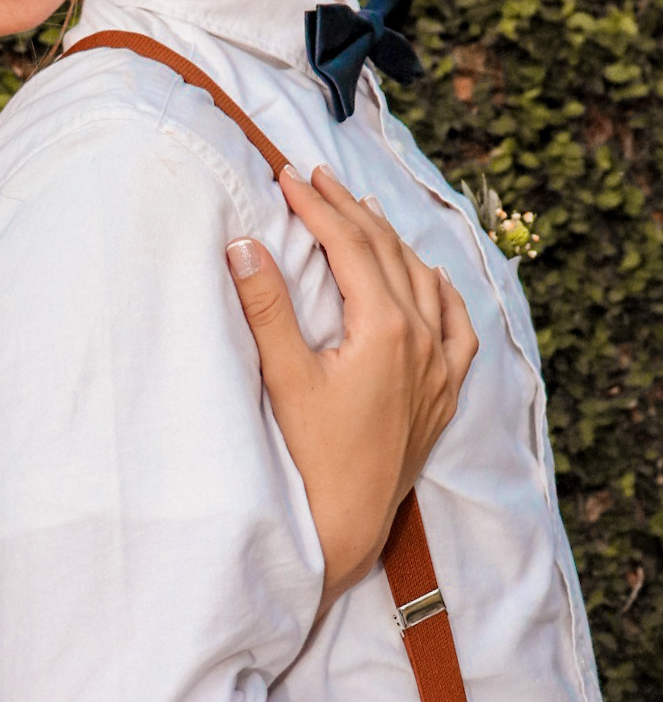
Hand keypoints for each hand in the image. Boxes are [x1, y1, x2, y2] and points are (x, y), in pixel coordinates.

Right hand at [226, 163, 477, 613]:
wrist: (348, 524)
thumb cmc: (312, 457)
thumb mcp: (284, 378)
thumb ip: (266, 308)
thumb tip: (244, 245)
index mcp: (387, 330)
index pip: (350, 247)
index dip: (318, 207)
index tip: (288, 177)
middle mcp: (424, 341)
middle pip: (388, 254)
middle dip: (349, 211)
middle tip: (316, 178)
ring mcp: (440, 368)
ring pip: (424, 282)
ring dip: (391, 241)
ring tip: (363, 212)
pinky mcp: (443, 393)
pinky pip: (457, 326)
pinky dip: (441, 291)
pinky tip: (430, 279)